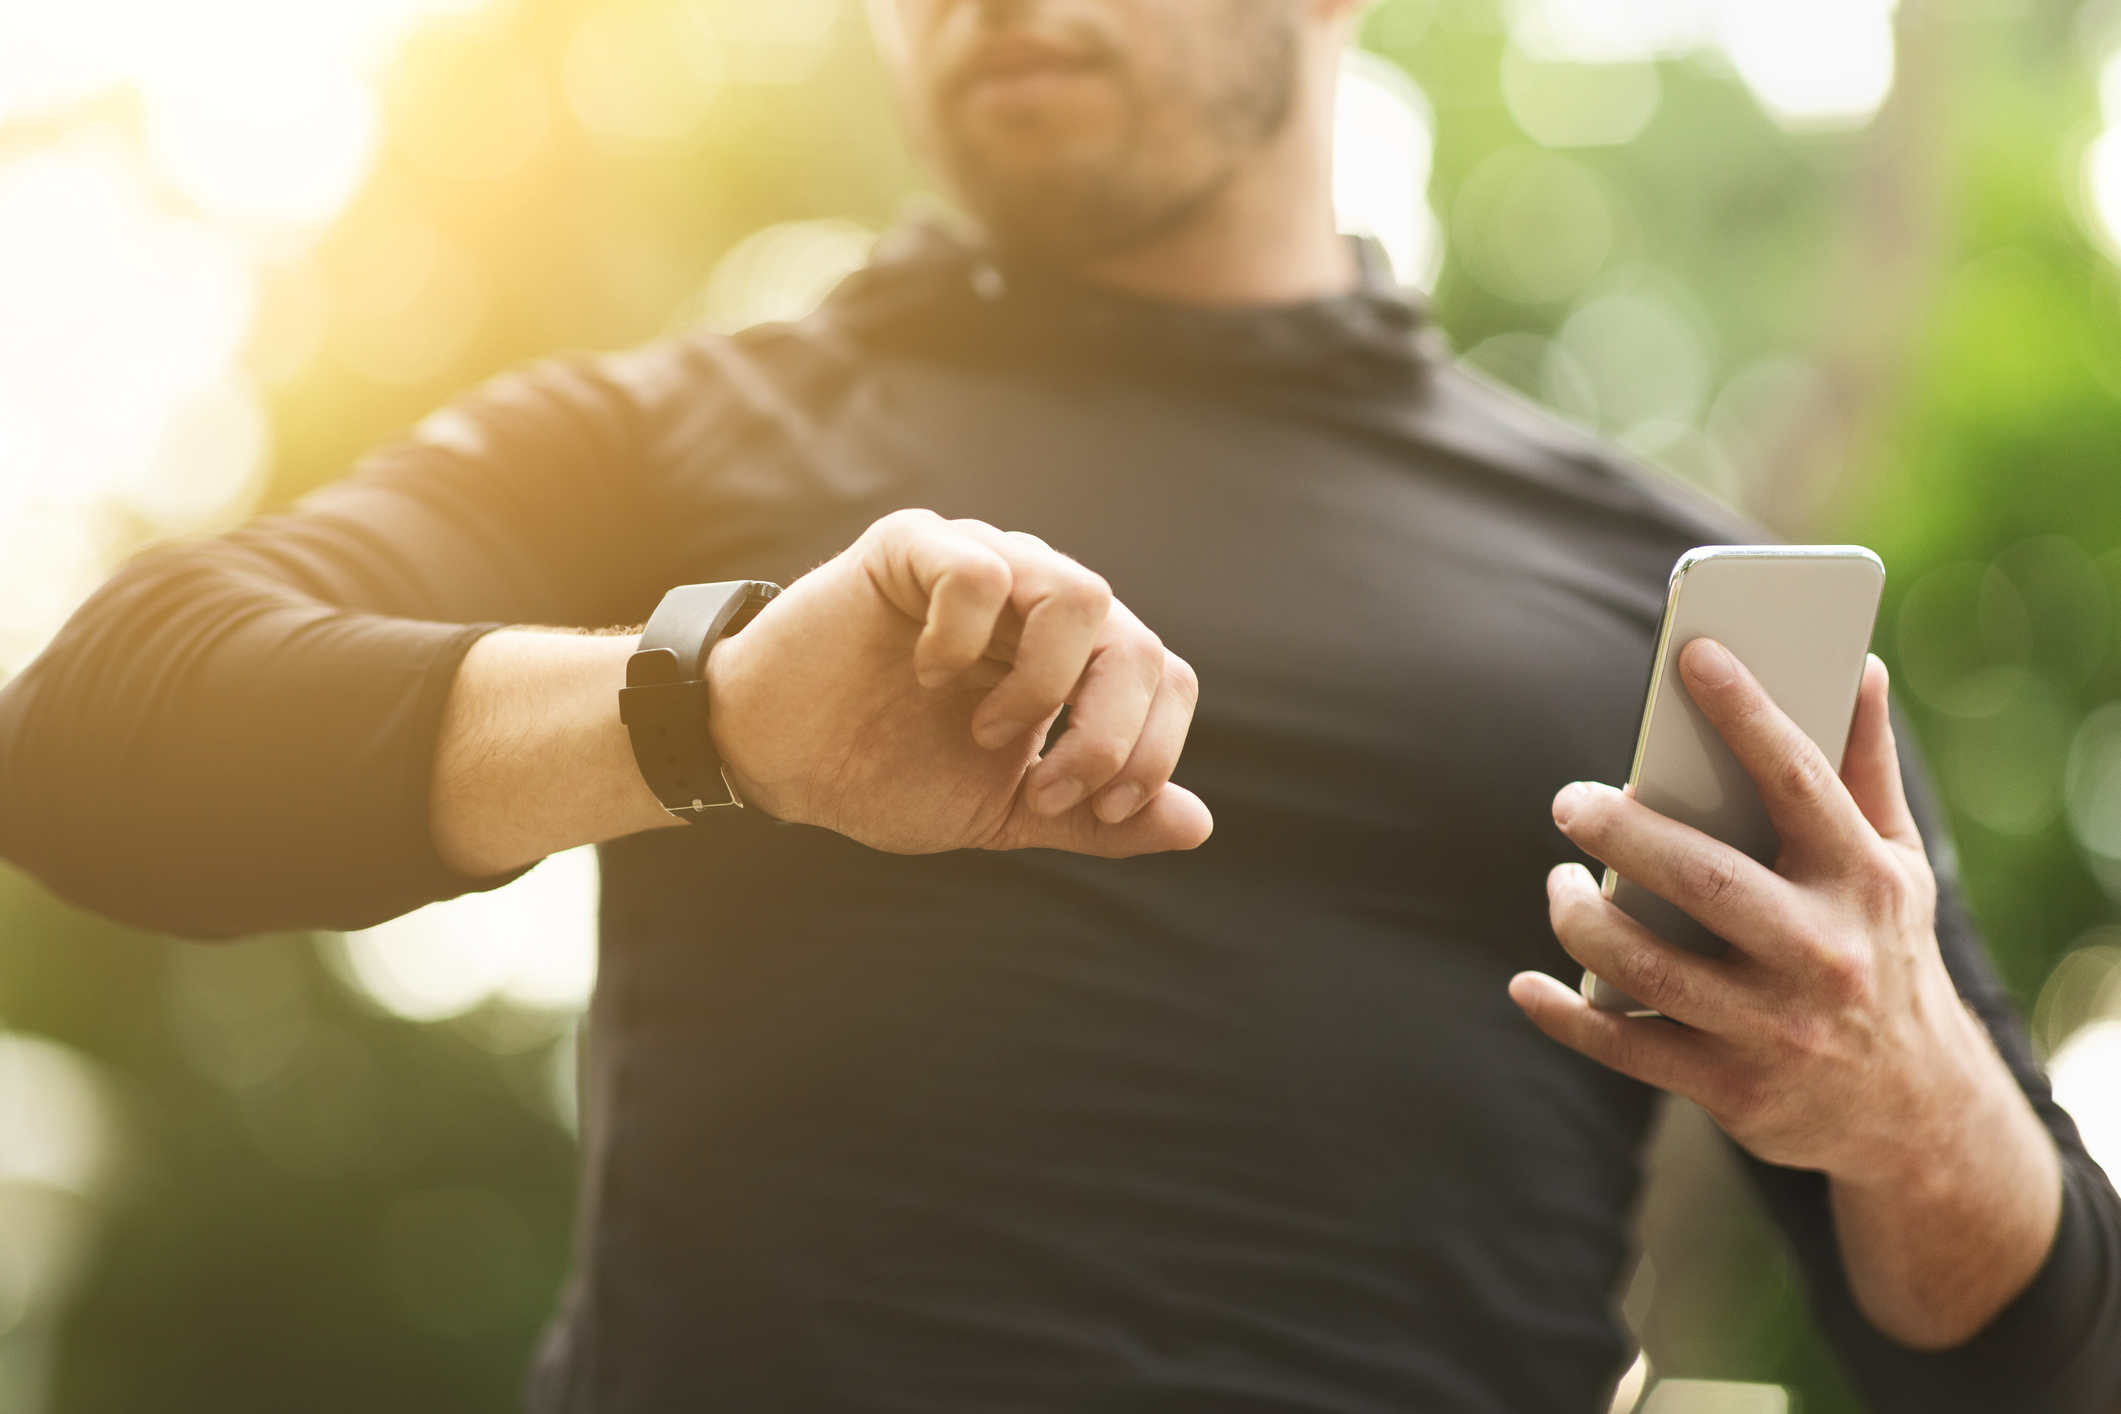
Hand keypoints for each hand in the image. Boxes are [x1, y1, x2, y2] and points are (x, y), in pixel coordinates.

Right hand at [704, 509, 1211, 856]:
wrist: (779, 758)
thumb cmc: (887, 773)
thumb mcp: (1003, 811)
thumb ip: (1094, 817)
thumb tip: (1196, 824)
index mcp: (1074, 656)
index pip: (1166, 678)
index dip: (1150, 752)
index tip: (1094, 810)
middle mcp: (1040, 598)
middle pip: (1138, 644)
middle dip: (1108, 737)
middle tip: (1044, 790)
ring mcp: (983, 561)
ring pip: (1081, 596)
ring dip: (1046, 686)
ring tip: (987, 732)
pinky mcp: (914, 545)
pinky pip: (981, 569)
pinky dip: (966, 637)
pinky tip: (929, 674)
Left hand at [1508, 638, 2058, 1347]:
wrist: (1916, 1114)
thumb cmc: (1884, 953)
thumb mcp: (1896, 864)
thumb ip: (1864, 768)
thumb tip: (1856, 662)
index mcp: (1863, 880)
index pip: (1799, 781)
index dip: (1747, 713)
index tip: (1693, 654)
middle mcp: (1822, 954)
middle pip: (1704, 880)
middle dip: (1624, 834)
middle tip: (1569, 802)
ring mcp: (1775, 1028)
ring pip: (1648, 966)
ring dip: (1581, 921)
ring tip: (1560, 883)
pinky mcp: (1733, 1089)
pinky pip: (1625, 1045)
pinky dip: (1565, 1014)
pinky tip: (1527, 984)